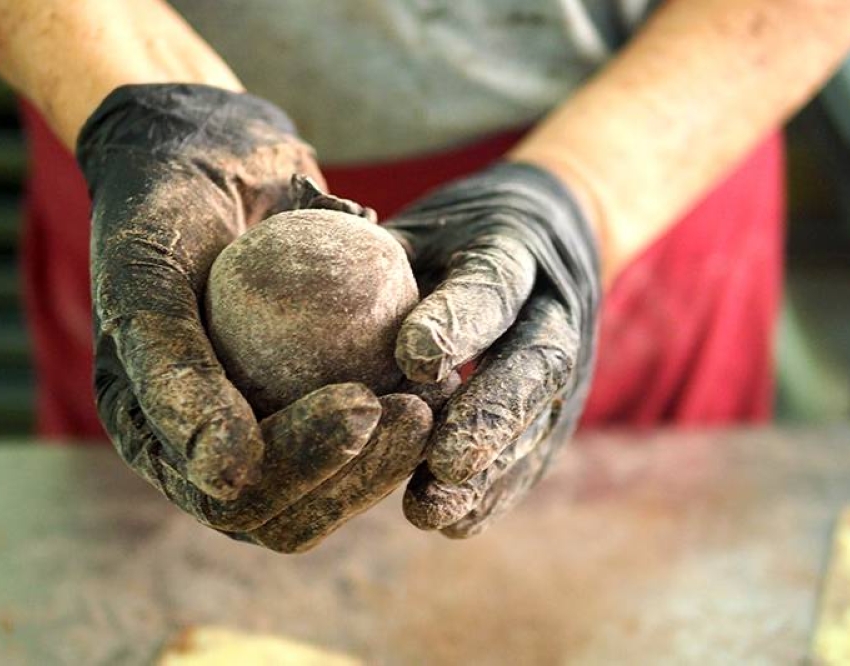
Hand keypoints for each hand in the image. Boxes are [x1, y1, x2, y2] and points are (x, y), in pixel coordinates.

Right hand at [77, 84, 429, 551]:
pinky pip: (355, 434)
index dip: (300, 464)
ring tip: (433, 400)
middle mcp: (206, 448)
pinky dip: (396, 415)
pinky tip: (440, 380)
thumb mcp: (150, 280)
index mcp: (158, 440)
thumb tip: (223, 481)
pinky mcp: (301, 399)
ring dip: (387, 456)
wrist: (200, 155)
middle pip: (289, 509)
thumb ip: (173, 375)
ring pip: (330, 483)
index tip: (361, 402)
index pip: (232, 495)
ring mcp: (258, 427)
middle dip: (356, 474)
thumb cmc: (161, 211)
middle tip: (414, 412)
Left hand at [383, 162, 601, 537]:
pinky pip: (535, 457)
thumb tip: (281, 254)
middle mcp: (555, 311)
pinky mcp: (559, 410)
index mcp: (515, 251)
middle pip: (538, 365)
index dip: (460, 321)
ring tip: (432, 509)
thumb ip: (369, 249)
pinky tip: (449, 521)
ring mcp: (568, 367)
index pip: (494, 285)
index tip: (413, 358)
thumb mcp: (419, 224)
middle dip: (492, 415)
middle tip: (443, 461)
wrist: (550, 239)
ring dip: (491, 473)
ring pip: (540, 423)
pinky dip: (495, 494)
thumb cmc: (457, 234)